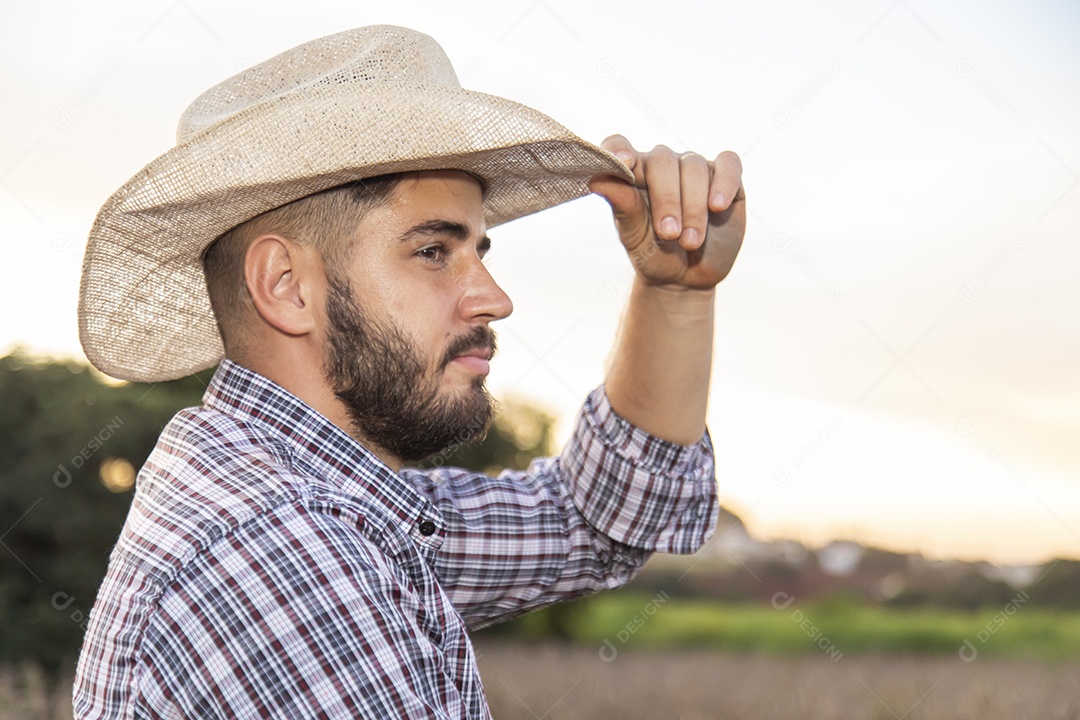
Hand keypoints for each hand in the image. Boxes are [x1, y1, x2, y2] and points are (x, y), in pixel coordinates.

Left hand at [589, 135, 745, 289]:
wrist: (687, 278)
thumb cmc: (654, 254)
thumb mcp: (635, 237)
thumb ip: (622, 207)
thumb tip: (596, 180)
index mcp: (632, 173)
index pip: (620, 146)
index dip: (620, 149)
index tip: (625, 164)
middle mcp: (663, 165)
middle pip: (662, 160)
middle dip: (666, 198)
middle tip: (668, 234)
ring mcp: (695, 169)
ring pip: (695, 168)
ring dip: (693, 207)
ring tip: (689, 241)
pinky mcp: (726, 178)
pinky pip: (729, 166)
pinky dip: (724, 183)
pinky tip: (717, 206)